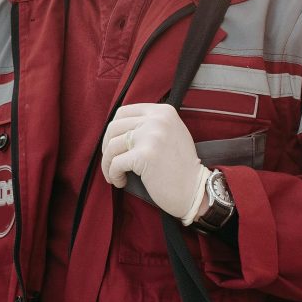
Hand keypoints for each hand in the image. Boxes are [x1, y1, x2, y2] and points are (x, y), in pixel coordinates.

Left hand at [100, 102, 208, 221]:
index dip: (113, 130)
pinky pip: (115, 163)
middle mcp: (158, 119)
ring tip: (115, 175)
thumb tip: (117, 127)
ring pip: (112, 146)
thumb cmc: (179, 167)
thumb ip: (149, 125)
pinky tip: (120, 182)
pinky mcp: (145, 155)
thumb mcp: (170, 134)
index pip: (124, 112)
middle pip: (114, 127)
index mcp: (163, 111)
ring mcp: (151, 136)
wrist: (195, 190)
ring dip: (108, 163)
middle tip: (111, 162)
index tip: (114, 146)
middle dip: (107, 147)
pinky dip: (113, 174)